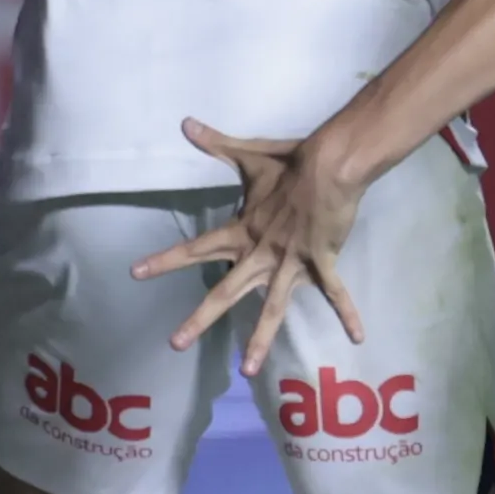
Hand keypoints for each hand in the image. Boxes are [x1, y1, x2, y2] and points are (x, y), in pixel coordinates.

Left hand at [130, 120, 369, 376]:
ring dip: (259, 339)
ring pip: (272, 308)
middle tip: (174, 344)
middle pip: (224, 291)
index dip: (165, 261)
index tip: (136, 274)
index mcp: (242, 231)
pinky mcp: (320, 262)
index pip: (196, 249)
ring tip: (247, 370)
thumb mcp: (248, 155)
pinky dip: (348, 314)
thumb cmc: (291, 161)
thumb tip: (185, 122)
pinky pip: (335, 293)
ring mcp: (290, 262)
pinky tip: (358, 337)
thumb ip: (216, 144)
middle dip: (198, 319)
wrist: (330, 165)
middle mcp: (260, 253)